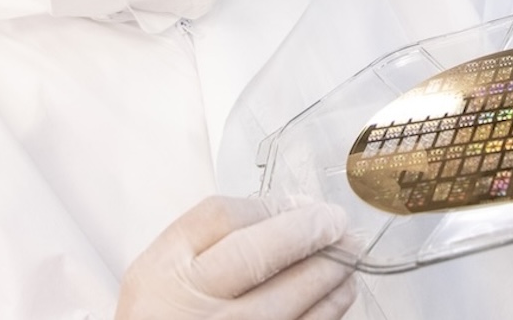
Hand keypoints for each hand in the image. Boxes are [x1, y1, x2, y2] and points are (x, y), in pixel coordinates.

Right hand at [116, 196, 356, 319]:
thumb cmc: (164, 312)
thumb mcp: (165, 267)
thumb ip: (212, 235)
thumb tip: (288, 210)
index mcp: (170, 271)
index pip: (223, 218)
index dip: (274, 205)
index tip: (302, 202)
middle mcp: (197, 304)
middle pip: (262, 253)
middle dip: (311, 231)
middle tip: (337, 222)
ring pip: (293, 296)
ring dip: (331, 269)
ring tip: (347, 253)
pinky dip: (330, 307)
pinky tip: (338, 291)